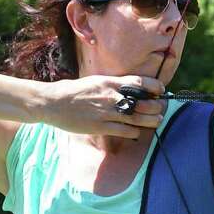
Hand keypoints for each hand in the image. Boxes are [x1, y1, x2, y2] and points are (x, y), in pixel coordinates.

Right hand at [38, 75, 167, 138]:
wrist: (53, 102)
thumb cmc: (74, 92)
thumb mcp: (96, 82)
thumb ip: (113, 85)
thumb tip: (130, 88)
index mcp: (109, 82)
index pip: (139, 82)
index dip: (154, 87)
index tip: (161, 90)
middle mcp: (110, 96)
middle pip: (142, 102)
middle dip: (156, 106)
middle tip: (160, 109)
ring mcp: (106, 112)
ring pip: (137, 118)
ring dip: (150, 120)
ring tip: (156, 121)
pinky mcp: (100, 126)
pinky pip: (124, 131)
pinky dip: (134, 132)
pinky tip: (135, 132)